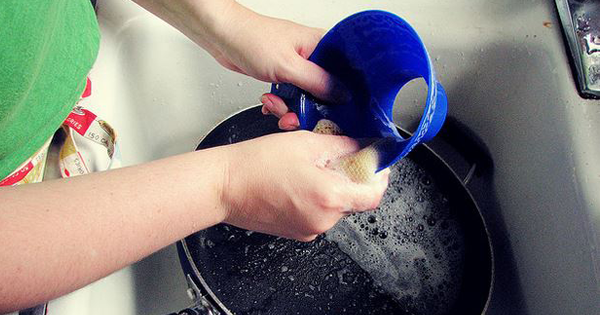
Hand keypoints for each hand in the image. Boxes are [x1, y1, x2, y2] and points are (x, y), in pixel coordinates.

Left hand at [196, 2, 347, 129]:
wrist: (223, 37)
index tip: (329, 111)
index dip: (340, 96)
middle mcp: (313, 56)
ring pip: (305, 98)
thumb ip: (317, 82)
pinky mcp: (284, 75)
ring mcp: (298, 67)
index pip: (344, 74)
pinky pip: (291, 97)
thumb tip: (343, 95)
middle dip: (307, 108)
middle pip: (325, 92)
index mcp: (322, 45)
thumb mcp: (288, 65)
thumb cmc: (251, 39)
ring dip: (289, 107)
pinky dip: (280, 104)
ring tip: (274, 103)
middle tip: (293, 114)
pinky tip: (270, 101)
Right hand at [219, 131, 389, 240]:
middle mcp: (323, 220)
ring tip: (308, 168)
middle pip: (354, 200)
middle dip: (350, 178)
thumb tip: (363, 146)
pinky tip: (297, 183)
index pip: (374, 195)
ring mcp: (308, 230)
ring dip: (331, 188)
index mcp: (330, 197)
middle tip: (336, 157)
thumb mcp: (306, 143)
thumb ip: (343, 145)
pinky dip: (315, 199)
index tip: (375, 163)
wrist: (223, 186)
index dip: (379, 177)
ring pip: (334, 207)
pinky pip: (317, 215)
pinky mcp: (295, 232)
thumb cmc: (256, 164)